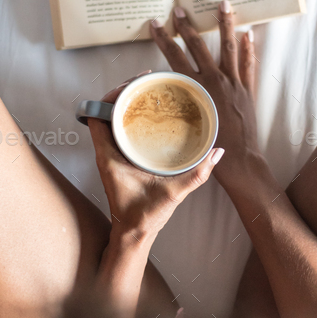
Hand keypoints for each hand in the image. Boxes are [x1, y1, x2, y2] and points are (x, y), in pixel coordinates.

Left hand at [87, 74, 223, 239]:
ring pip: (112, 120)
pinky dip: (130, 119)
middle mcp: (105, 153)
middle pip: (106, 112)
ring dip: (126, 105)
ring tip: (148, 92)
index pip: (98, 116)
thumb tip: (217, 152)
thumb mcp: (172, 194)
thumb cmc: (143, 217)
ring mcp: (111, 156)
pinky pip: (120, 131)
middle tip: (146, 82)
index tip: (132, 84)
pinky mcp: (119, 160)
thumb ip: (197, 174)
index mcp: (108, 157)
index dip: (111, 95)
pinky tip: (149, 115)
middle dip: (123, 93)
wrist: (133, 235)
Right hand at [150, 1, 262, 189]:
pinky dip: (249, 48)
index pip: (175, 57)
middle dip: (187, 26)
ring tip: (224, 3)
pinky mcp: (247, 90)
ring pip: (228, 46)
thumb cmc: (209, 147)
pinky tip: (248, 33)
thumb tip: (167, 88)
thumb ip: (179, 102)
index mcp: (197, 88)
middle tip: (180, 9)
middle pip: (198, 46)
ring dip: (225, 23)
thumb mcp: (187, 122)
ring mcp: (233, 83)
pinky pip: (248, 64)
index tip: (155, 23)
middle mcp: (215, 80)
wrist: (239, 159)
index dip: (163, 39)